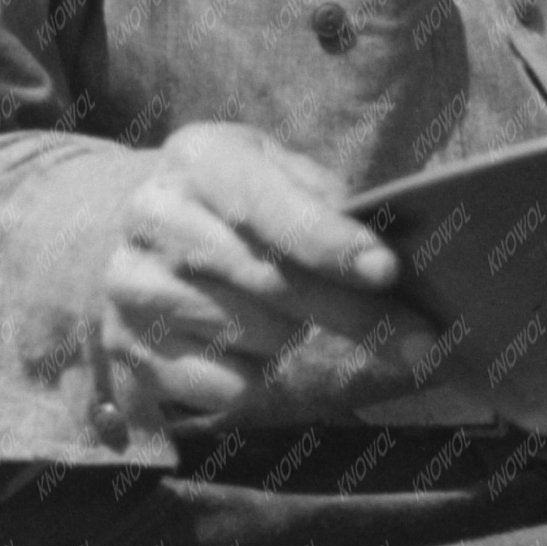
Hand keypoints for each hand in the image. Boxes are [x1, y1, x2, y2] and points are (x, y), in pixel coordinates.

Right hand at [97, 121, 459, 432]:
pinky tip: (253, 348)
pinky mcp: (127, 350)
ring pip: (252, 335)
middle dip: (352, 313)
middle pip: (267, 279)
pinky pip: (223, 386)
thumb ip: (326, 203)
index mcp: (197, 159)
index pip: (265, 204)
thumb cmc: (238, 203)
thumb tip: (387, 255)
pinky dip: (258, 375)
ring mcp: (130, 287)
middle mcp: (152, 217)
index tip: (387, 271)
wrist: (139, 238)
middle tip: (419, 340)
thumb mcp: (279, 174)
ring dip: (297, 338)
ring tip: (296, 319)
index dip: (328, 241)